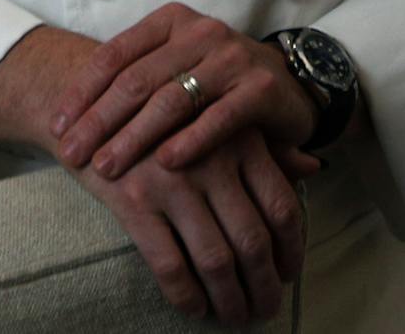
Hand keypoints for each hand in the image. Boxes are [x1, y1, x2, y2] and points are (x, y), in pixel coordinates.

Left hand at [50, 2, 315, 178]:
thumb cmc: (216, 80)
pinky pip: (219, 117)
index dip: (82, 91)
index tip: (58, 126)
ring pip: (172, 99)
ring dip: (134, 137)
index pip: (115, 54)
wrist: (289, 84)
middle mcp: (200, 31)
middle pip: (137, 79)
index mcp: (171, 21)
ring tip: (107, 167)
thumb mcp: (174, 67)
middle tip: (72, 154)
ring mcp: (232, 58)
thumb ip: (133, 80)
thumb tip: (67, 119)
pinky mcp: (261, 88)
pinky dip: (190, 141)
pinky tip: (166, 164)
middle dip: (99, 121)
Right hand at [69, 123, 316, 323]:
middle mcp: (211, 159)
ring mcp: (172, 181)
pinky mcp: (133, 200)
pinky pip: (169, 265)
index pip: (281, 205)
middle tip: (265, 309)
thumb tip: (314, 166)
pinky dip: (186, 295)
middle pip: (252, 240)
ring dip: (229, 299)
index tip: (288, 275)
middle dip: (263, 286)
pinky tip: (193, 307)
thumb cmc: (163, 113)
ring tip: (234, 316)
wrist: (90, 94)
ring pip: (215, 259)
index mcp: (239, 139)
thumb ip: (267, 148)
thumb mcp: (218, 119)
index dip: (291, 249)